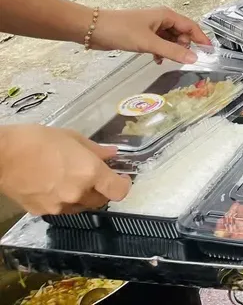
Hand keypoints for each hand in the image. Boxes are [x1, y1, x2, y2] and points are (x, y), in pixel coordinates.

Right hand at [0, 124, 130, 215]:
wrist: (2, 155)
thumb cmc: (38, 140)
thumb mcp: (72, 137)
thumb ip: (95, 150)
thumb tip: (112, 155)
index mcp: (89, 173)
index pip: (118, 191)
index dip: (123, 185)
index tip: (121, 178)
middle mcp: (77, 193)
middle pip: (100, 201)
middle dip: (101, 190)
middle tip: (94, 177)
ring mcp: (57, 206)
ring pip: (79, 207)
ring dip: (81, 197)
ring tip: (70, 179)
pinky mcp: (40, 212)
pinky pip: (59, 209)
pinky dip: (61, 200)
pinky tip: (52, 186)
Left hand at [89, 7, 210, 64]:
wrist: (93, 29)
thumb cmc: (121, 30)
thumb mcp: (149, 43)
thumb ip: (172, 52)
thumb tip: (194, 58)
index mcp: (166, 15)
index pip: (191, 26)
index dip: (201, 38)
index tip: (209, 51)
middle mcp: (161, 19)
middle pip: (182, 33)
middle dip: (184, 46)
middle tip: (183, 59)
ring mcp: (152, 27)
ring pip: (170, 39)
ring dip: (171, 50)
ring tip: (168, 61)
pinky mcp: (142, 35)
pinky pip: (159, 43)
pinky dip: (161, 52)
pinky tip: (157, 60)